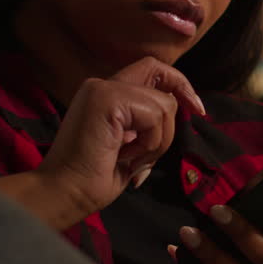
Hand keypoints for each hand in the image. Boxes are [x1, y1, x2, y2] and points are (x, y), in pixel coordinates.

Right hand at [33, 58, 205, 223]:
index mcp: (105, 95)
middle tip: (188, 120)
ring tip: (132, 158)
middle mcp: (102, 85)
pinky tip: (125, 156)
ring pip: (164, 105)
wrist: (66, 194)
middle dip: (181, 96)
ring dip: (158, 141)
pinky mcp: (108, 99)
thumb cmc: (94, 179)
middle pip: (160, 72)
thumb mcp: (131, 146)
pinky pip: (155, 117)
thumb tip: (181, 108)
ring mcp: (104, 89)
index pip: (151, 69)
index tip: (197, 107)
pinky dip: (150, 143)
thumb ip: (148, 124)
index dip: (177, 82)